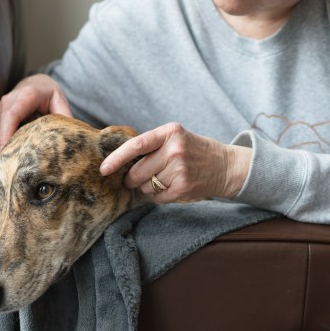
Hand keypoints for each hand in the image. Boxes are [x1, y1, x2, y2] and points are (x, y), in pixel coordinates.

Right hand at [0, 74, 71, 148]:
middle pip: (4, 127)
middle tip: (17, 166)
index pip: (12, 115)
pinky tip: (22, 139)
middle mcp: (9, 100)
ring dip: (12, 143)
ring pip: (2, 133)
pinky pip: (1, 133)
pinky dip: (11, 140)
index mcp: (27, 95)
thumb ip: (64, 118)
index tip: (3, 151)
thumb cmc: (49, 94)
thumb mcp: (61, 102)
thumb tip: (69, 138)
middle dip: (8, 147)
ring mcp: (0, 108)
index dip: (6, 133)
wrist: (35, 83)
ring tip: (27, 148)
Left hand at [99, 122, 250, 202]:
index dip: (116, 159)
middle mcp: (174, 150)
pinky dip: (160, 196)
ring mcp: (179, 170)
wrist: (225, 166)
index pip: (136, 146)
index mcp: (169, 132)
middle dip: (132, 179)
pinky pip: (158, 198)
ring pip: (147, 186)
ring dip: (150, 187)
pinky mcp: (183, 187)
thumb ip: (151, 145)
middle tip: (137, 178)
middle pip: (137, 172)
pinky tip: (173, 187)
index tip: (104, 169)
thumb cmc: (194, 151)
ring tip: (167, 178)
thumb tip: (119, 163)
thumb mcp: (176, 138)